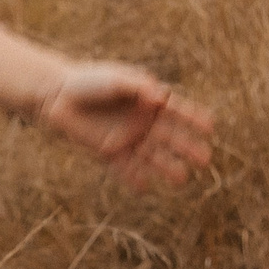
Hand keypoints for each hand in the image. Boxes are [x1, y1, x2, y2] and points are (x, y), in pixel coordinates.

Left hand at [34, 62, 213, 189]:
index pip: (177, 111)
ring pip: (152, 156)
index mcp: (147, 100)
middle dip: (188, 147)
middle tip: (205, 159)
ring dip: (167, 168)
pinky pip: (125, 169)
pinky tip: (144, 188)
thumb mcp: (115, 79)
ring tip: (182, 179)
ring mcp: (126, 138)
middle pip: (170, 137)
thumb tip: (161, 98)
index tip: (211, 127)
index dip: (194, 118)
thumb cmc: (88, 81)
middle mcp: (141, 122)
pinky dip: (134, 179)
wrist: (57, 96)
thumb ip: (138, 87)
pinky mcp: (108, 152)